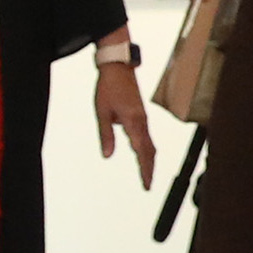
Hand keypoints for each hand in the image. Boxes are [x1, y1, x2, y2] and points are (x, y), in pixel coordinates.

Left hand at [93, 55, 154, 185]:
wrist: (118, 68)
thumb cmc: (108, 87)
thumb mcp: (102, 112)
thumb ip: (106, 135)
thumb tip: (108, 156)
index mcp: (132, 121)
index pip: (141, 151)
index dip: (144, 169)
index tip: (146, 184)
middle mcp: (142, 121)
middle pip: (150, 150)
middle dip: (149, 169)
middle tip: (148, 185)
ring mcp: (143, 118)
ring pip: (150, 143)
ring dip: (149, 160)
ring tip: (147, 174)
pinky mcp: (142, 114)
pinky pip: (147, 136)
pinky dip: (147, 149)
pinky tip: (143, 155)